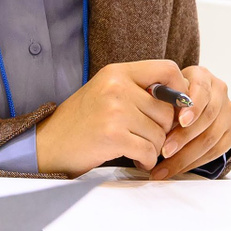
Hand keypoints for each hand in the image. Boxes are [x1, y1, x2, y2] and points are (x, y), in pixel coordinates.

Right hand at [34, 60, 182, 175]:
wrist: (48, 145)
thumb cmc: (81, 122)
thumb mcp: (107, 92)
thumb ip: (139, 90)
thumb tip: (182, 101)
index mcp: (117, 72)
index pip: (167, 69)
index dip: (180, 90)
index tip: (176, 108)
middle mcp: (116, 87)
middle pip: (167, 109)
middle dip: (163, 130)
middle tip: (146, 137)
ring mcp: (114, 111)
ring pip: (160, 134)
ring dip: (153, 148)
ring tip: (135, 148)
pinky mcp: (112, 136)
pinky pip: (149, 151)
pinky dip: (146, 160)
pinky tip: (135, 159)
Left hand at [150, 65, 230, 178]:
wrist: (190, 102)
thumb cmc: (172, 95)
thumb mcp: (165, 88)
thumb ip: (161, 98)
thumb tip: (148, 118)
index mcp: (203, 76)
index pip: (202, 90)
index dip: (193, 107)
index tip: (180, 121)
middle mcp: (220, 92)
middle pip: (207, 117)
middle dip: (184, 137)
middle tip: (164, 152)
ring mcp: (228, 112)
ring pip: (211, 138)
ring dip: (186, 155)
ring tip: (165, 167)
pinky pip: (216, 151)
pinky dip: (195, 162)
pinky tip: (177, 169)